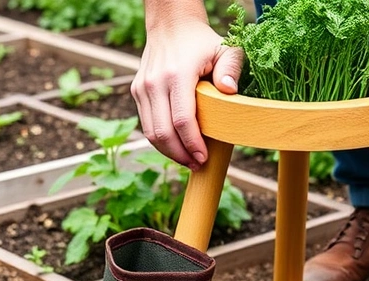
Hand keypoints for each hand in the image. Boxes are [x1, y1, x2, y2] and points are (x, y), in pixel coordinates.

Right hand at [131, 20, 242, 169]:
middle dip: (180, 154)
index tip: (204, 158)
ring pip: (151, 132)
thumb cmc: (203, 41)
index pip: (182, 120)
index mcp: (176, 74)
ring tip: (187, 161)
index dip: (193, 144)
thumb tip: (229, 90)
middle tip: (197, 165)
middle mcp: (154, 82)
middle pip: (163, 132)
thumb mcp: (225, 48)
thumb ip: (231, 68)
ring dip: (169, 152)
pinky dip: (160, 141)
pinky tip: (176, 148)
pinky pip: (146, 125)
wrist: (171, 25)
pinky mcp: (137, 91)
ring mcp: (142, 87)